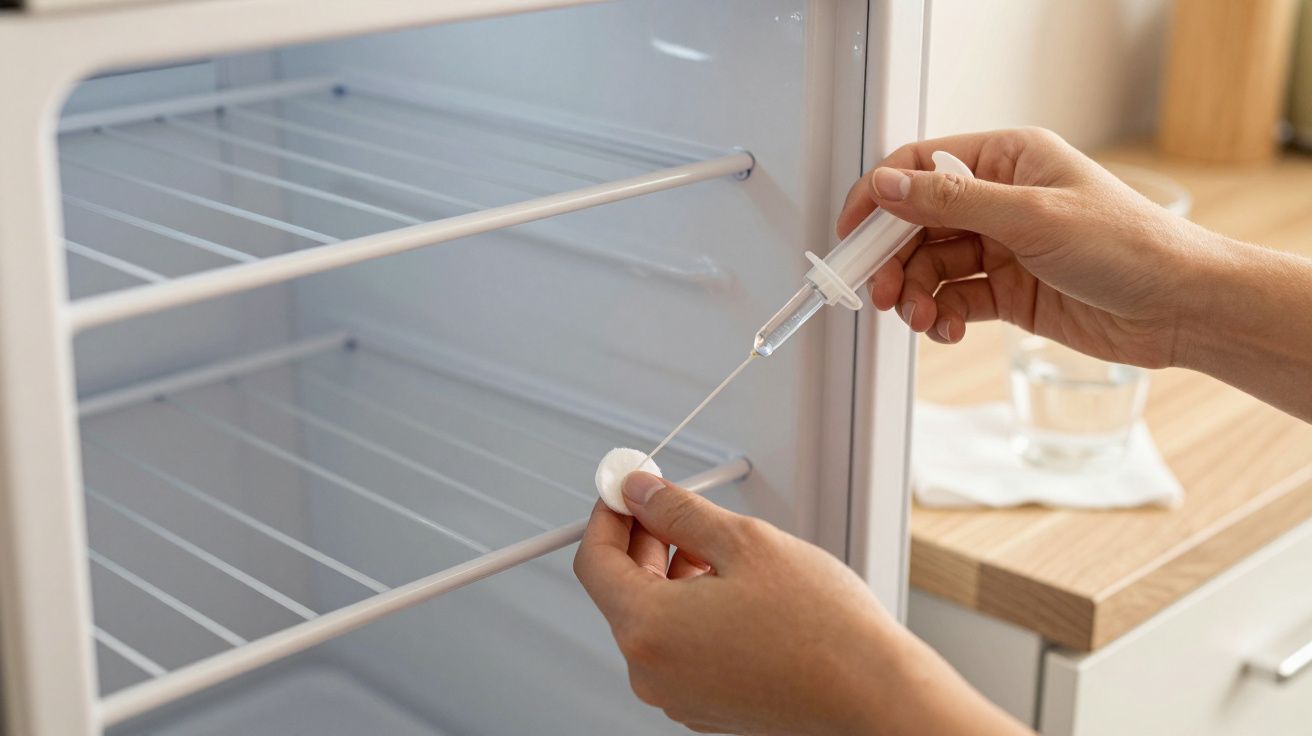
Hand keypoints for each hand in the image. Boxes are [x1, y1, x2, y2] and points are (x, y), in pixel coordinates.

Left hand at [574, 472, 1030, 735]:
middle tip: (674, 504)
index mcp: (648, 629)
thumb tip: (641, 492)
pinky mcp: (704, 704)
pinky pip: (679, 646)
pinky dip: (694, 609)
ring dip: (674, 573)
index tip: (626, 488)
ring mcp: (677, 694)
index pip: (593, 561)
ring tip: (725, 549)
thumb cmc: (822, 630)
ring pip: (654, 616)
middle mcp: (651, 671)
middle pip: (621, 590)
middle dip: (644, 540)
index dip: (608, 514)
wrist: (872, 695)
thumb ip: (678, 511)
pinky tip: (737, 589)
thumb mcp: (745, 542)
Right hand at [837, 127, 1221, 368]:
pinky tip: (945, 331)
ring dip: (916, 295)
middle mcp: (1001, 199)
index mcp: (1008, 159)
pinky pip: (955, 300)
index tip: (851, 233)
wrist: (1180, 308)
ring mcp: (1003, 247)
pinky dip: (942, 318)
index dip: (879, 198)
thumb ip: (953, 202)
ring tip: (918, 319)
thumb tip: (888, 186)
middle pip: (918, 224)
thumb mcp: (1032, 217)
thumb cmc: (1128, 247)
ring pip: (932, 267)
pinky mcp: (1009, 291)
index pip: (921, 168)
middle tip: (880, 293)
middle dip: (894, 260)